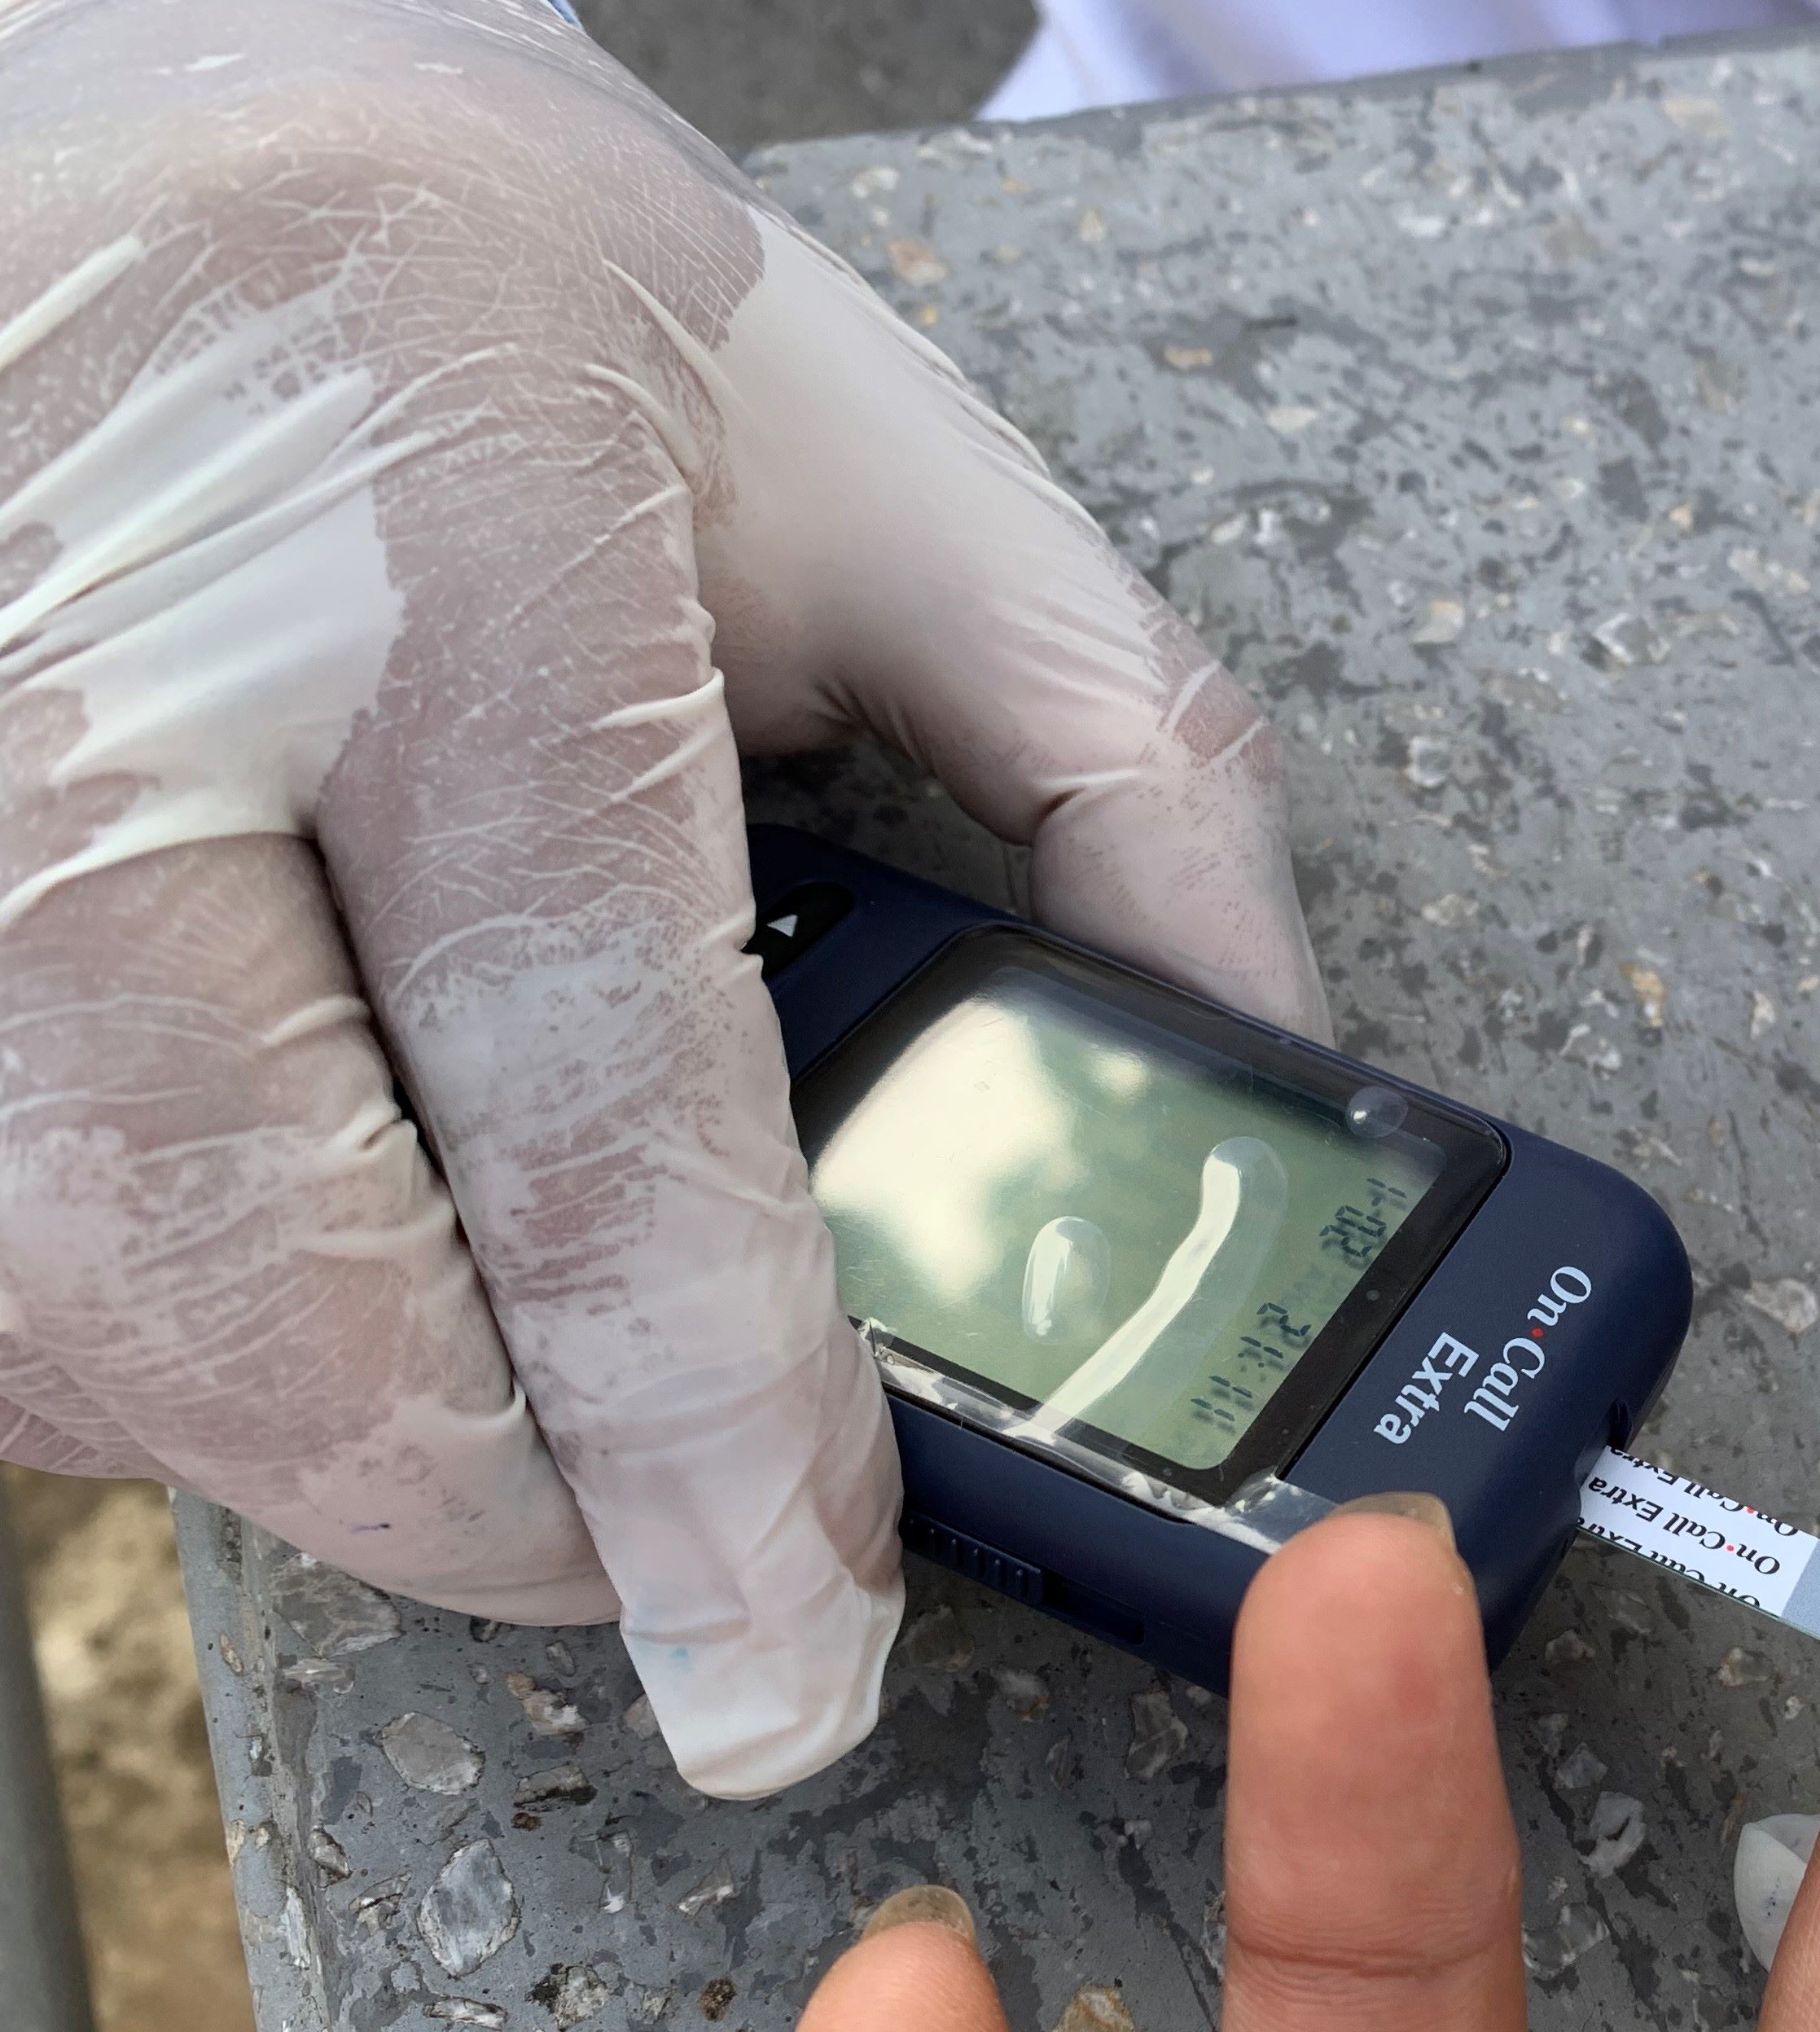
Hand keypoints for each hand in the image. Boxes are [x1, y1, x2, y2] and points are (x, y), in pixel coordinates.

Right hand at [0, 0, 1322, 1793]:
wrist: (120, 100)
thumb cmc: (509, 281)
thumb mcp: (883, 455)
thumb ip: (1121, 767)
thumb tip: (1259, 1085)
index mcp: (454, 536)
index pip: (588, 1098)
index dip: (709, 1431)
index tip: (789, 1647)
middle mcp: (101, 682)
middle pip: (279, 1300)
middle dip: (516, 1499)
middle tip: (667, 1514)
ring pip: (84, 1332)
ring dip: (326, 1412)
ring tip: (487, 1287)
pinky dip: (151, 1321)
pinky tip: (283, 1183)